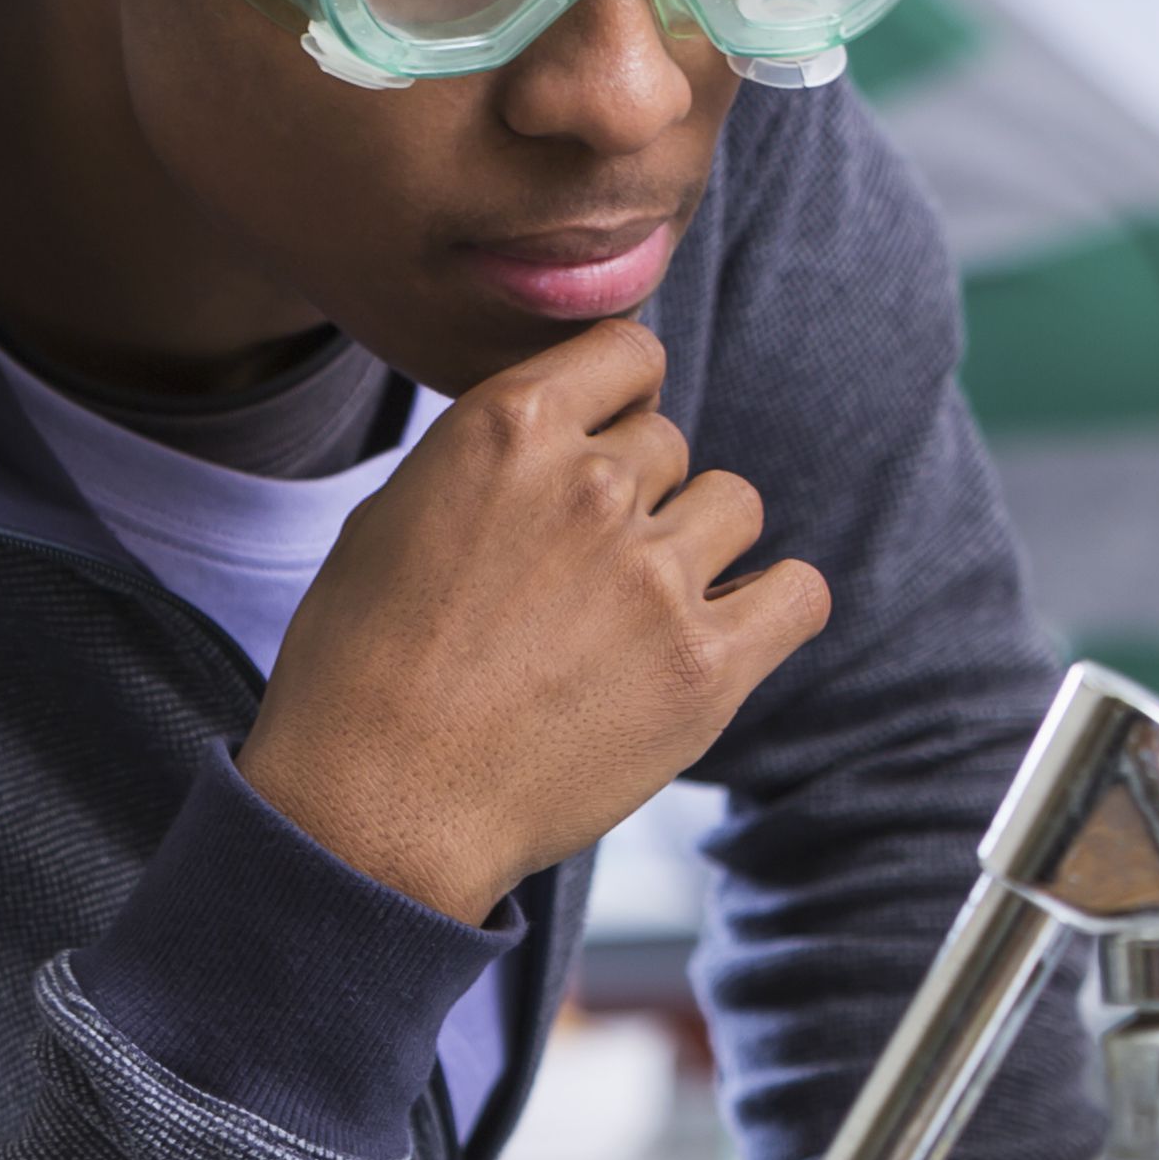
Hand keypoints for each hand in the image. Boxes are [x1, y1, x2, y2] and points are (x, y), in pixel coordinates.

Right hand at [239, 318, 825, 922]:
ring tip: (635, 613)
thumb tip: (558, 437)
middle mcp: (592, 485)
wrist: (373, 809)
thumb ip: (490, 459)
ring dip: (697, 547)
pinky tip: (733, 632)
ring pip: (734, 505)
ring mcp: (656, 575)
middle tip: (578, 575)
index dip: (620, 396)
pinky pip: (799, 593)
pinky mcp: (707, 666)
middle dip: (634, 495)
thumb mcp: (391, 517)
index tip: (604, 441)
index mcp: (508, 427)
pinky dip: (773, 607)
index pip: (629, 350)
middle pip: (669, 443)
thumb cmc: (359, 671)